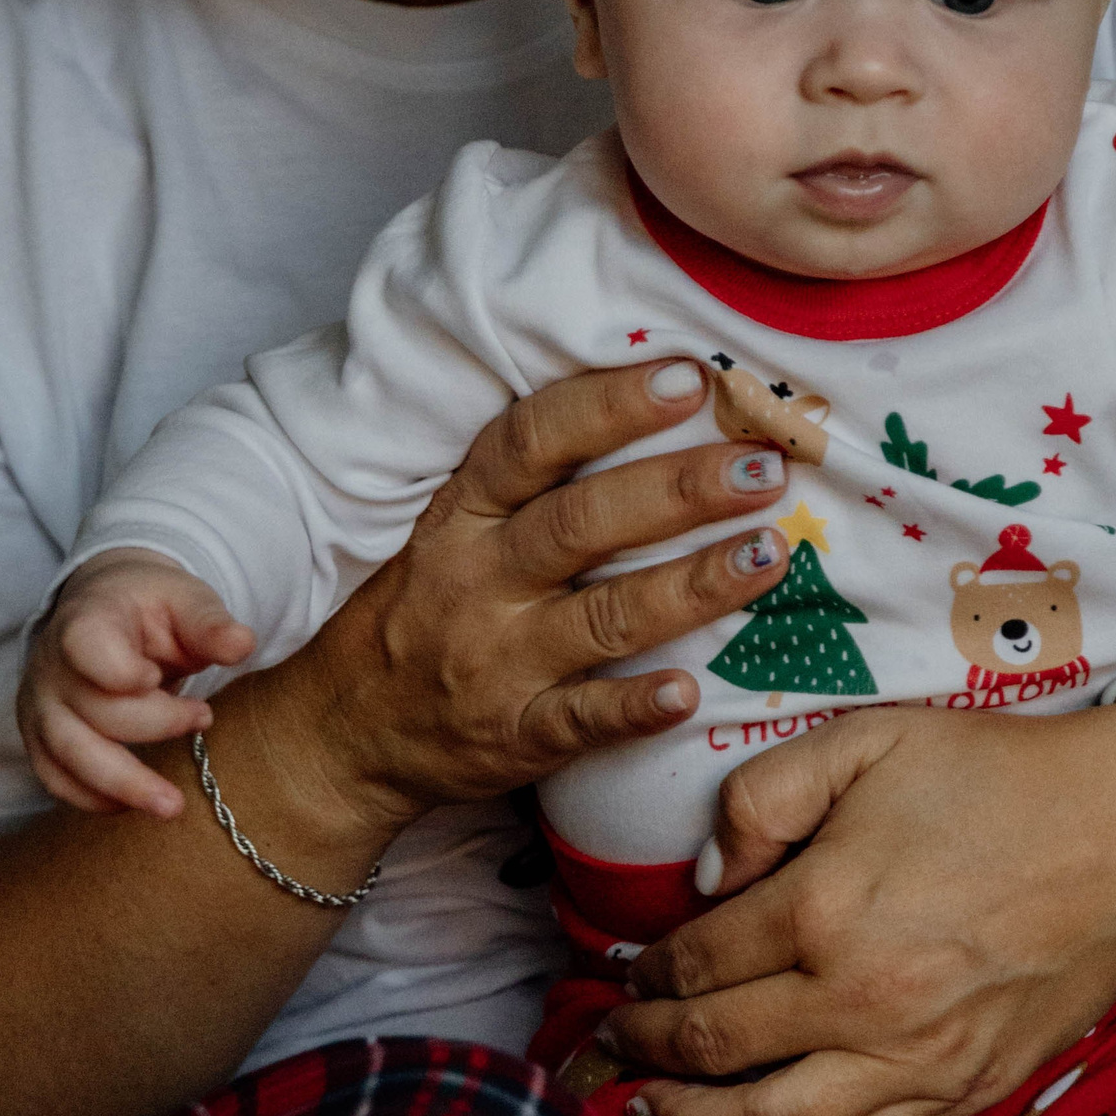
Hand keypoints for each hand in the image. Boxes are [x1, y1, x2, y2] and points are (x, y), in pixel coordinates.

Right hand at [18, 551, 255, 818]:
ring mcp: (40, 706)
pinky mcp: (40, 739)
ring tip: (172, 805)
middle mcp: (52, 666)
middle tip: (203, 717)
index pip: (86, 647)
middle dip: (155, 725)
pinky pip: (56, 779)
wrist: (107, 608)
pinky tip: (132, 804)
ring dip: (124, 786)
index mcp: (86, 620)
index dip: (120, 671)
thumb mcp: (185, 599)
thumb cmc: (150, 605)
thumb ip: (210, 624)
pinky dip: (92, 797)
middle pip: (94, 711)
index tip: (156, 678)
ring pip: (71, 756)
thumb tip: (243, 646)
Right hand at [298, 357, 794, 823]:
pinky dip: (634, 709)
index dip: (611, 407)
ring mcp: (497, 662)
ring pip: (603, 617)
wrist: (346, 733)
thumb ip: (535, 479)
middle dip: (680, 491)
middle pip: (583, 523)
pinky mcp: (514, 737)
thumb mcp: (454, 525)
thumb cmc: (426, 605)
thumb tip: (661, 405)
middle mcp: (478, 579)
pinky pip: (580, 722)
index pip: (534, 442)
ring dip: (692, 586)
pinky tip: (690, 693)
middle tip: (763, 467)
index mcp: (463, 514)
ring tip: (769, 554)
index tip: (689, 379)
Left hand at [599, 704, 1115, 1115]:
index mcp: (826, 905)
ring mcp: (912, 1059)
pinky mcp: (958, 1093)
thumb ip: (766, 794)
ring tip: (650, 1109)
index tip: (627, 970)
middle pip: (716, 1049)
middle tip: (613, 1041)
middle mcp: (859, 999)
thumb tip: (708, 877)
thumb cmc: (993, 778)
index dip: (647, 972)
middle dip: (646, 1048)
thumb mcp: (868, 740)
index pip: (700, 961)